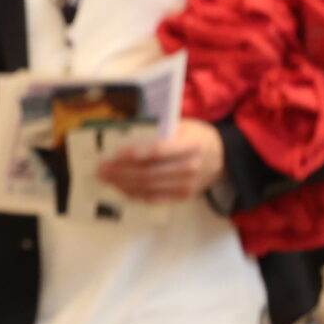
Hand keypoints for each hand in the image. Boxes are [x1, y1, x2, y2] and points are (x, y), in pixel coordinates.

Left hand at [98, 119, 226, 205]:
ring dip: (123, 183)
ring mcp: (187, 185)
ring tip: (106, 178)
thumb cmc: (195, 136)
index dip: (136, 153)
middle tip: (101, 168)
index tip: (115, 154)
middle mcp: (190, 167)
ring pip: (149, 187)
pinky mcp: (183, 196)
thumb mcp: (182, 125)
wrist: (222, 156)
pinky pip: (154, 198)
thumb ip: (159, 129)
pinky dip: (135, 194)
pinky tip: (120, 188)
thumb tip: (125, 132)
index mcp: (191, 145)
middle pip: (150, 172)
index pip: (159, 151)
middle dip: (121, 171)